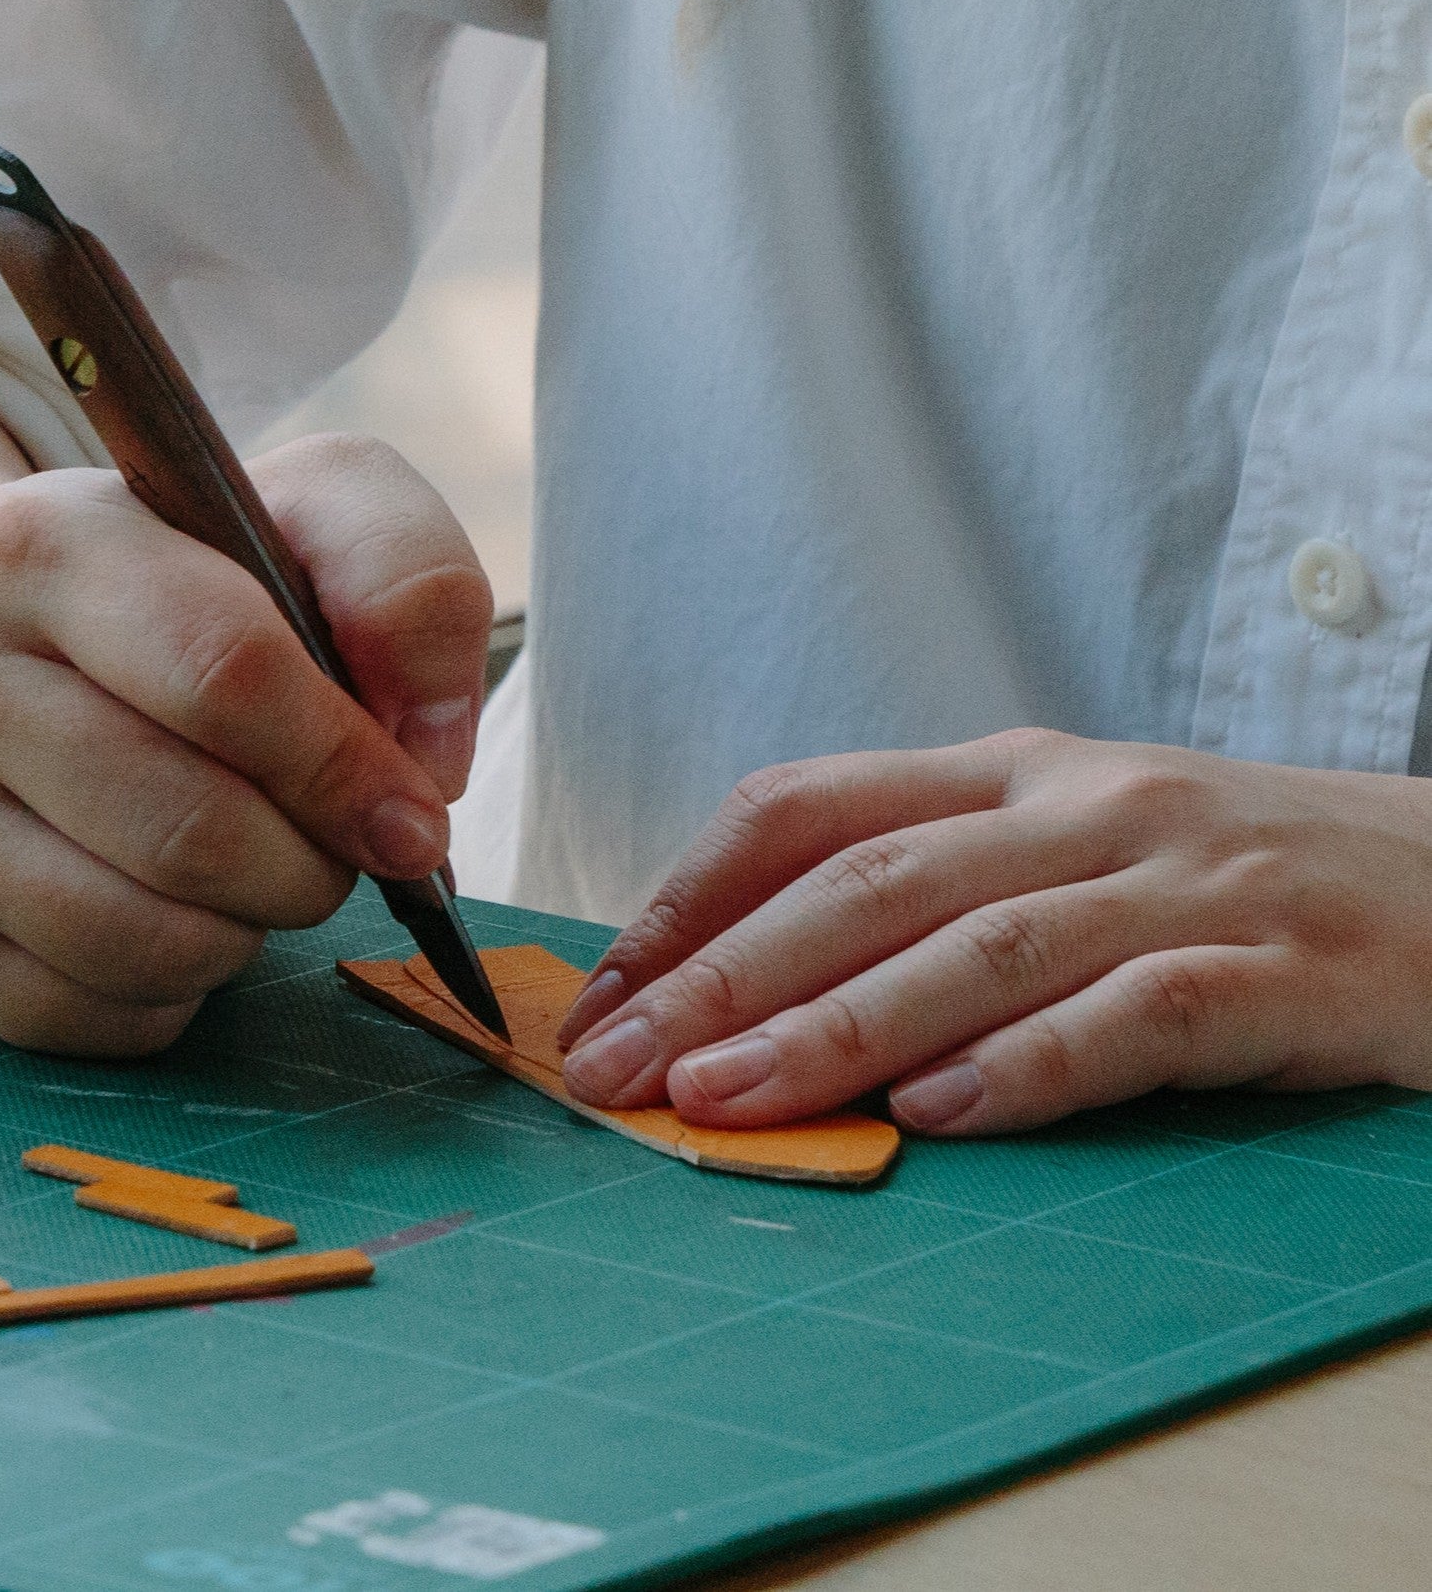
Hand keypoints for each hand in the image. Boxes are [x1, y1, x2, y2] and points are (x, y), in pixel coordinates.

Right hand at [0, 433, 491, 1056]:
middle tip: (335, 846)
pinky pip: (88, 1015)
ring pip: (137, 939)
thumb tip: (423, 754)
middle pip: (187, 830)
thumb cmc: (201, 588)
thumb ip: (409, 582)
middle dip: (307, 864)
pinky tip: (176, 913)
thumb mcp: (316, 515)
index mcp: (38, 541)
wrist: (26, 646)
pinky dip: (171, 992)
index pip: (224, 675)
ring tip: (253, 871)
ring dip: (243, 932)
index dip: (345, 767)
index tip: (412, 817)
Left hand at [555, 730, 1431, 1133]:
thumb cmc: (1236, 883)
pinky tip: (942, 1116)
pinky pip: (1143, 1013)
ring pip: (980, 946)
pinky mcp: (1290, 970)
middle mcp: (1086, 809)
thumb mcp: (1072, 850)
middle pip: (868, 882)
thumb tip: (747, 984)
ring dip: (836, 1026)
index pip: (811, 805)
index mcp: (1014, 774)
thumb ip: (933, 894)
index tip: (600, 987)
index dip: (692, 894)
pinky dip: (1034, 1063)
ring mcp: (1190, 881)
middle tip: (617, 1065)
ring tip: (727, 1098)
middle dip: (723, 975)